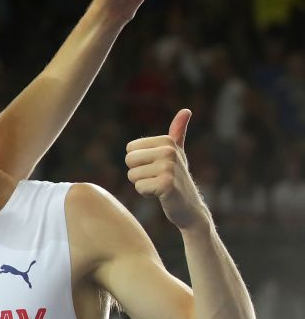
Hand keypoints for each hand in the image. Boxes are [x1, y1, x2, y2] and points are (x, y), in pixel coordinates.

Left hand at [125, 109, 209, 230]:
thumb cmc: (178, 178)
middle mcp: (169, 151)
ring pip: (132, 175)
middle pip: (129, 160)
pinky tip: (161, 195)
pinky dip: (146, 194)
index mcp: (167, 141)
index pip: (130, 148)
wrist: (189, 207)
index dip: (138, 162)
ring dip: (142, 184)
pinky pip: (139, 187)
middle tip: (156, 178)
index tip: (155, 167)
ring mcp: (169, 168)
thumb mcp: (178, 153)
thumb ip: (177, 133)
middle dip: (138, 173)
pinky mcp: (166, 185)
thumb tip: (186, 110)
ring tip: (159, 186)